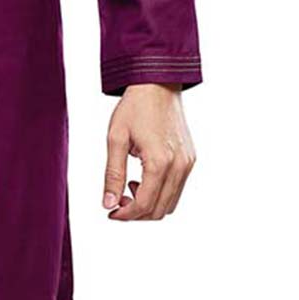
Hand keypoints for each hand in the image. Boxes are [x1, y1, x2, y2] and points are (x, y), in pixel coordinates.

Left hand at [102, 83, 195, 219]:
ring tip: (130, 186)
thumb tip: (108, 203)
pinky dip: (161, 193)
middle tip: (117, 201)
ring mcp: (187, 163)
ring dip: (149, 204)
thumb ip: (112, 174)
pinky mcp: (190, 159)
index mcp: (159, 162)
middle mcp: (179, 166)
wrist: (157, 84)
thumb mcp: (116, 139)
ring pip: (171, 203)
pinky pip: (178, 189)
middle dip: (136, 213)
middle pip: (159, 210)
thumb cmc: (134, 107)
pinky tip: (144, 178)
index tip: (110, 212)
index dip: (125, 215)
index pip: (144, 205)